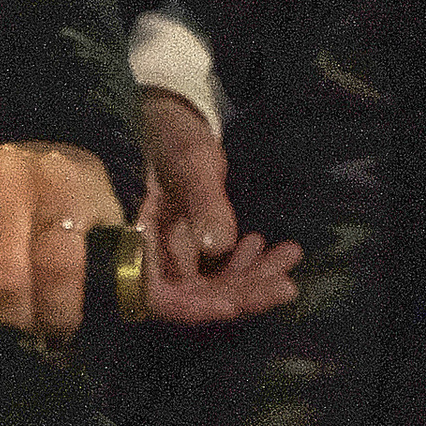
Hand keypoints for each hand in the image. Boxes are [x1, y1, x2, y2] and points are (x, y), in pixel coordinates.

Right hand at [137, 89, 302, 324]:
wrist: (172, 120)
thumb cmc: (174, 136)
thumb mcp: (192, 163)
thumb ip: (202, 203)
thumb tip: (217, 247)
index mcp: (136, 243)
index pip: (163, 296)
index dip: (202, 305)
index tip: (242, 302)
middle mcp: (151, 258)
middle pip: (195, 297)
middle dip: (243, 293)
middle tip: (286, 284)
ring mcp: (171, 255)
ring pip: (212, 287)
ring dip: (252, 279)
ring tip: (289, 255)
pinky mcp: (191, 248)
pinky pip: (218, 270)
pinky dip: (247, 265)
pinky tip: (268, 246)